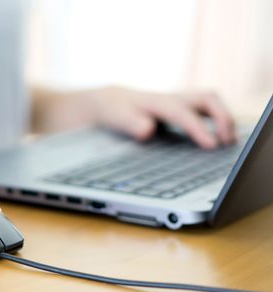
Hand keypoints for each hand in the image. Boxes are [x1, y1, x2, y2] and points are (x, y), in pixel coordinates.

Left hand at [76, 86, 235, 148]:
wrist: (110, 101)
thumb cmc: (114, 110)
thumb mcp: (116, 117)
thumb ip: (131, 123)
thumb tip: (148, 129)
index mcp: (157, 102)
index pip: (183, 113)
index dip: (199, 128)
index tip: (212, 145)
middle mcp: (172, 98)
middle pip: (208, 98)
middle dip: (223, 118)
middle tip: (227, 142)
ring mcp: (179, 101)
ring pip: (211, 102)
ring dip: (224, 119)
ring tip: (229, 142)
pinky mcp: (182, 108)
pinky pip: (206, 110)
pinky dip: (218, 121)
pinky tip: (219, 139)